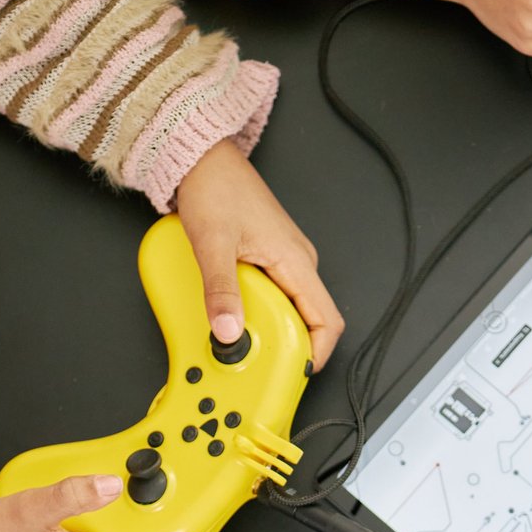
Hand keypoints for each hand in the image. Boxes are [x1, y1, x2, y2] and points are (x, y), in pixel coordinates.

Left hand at [176, 140, 343, 368]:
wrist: (203, 158)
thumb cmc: (215, 188)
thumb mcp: (212, 244)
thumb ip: (221, 291)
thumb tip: (228, 331)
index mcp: (296, 261)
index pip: (328, 321)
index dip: (317, 354)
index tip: (295, 372)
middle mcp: (299, 263)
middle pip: (311, 321)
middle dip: (290, 347)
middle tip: (259, 359)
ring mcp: (287, 261)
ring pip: (293, 310)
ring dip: (273, 329)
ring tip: (244, 337)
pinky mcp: (272, 258)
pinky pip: (278, 296)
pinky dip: (262, 312)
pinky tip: (238, 314)